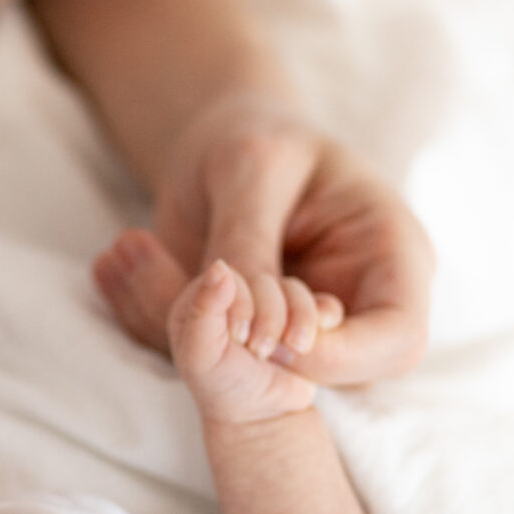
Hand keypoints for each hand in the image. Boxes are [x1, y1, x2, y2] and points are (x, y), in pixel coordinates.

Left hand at [95, 93, 432, 385]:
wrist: (218, 141)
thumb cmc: (255, 135)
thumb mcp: (252, 168)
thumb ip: (249, 243)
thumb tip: (244, 325)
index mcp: (392, 254)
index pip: (398, 341)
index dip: (338, 357)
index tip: (265, 337)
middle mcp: (356, 306)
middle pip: (332, 377)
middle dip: (249, 353)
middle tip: (186, 288)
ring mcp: (302, 331)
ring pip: (253, 378)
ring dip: (183, 332)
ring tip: (131, 251)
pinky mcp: (246, 342)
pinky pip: (204, 358)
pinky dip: (153, 320)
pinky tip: (115, 263)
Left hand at [165, 256, 337, 425]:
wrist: (264, 415)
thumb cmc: (224, 387)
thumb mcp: (202, 354)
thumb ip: (203, 311)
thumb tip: (220, 266)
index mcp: (200, 298)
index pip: (227, 276)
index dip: (241, 304)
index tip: (239, 340)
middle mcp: (234, 295)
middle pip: (263, 280)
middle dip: (269, 318)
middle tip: (260, 352)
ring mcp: (268, 304)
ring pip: (293, 289)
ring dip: (297, 321)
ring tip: (292, 350)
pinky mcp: (298, 315)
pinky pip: (319, 301)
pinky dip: (318, 319)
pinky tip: (309, 341)